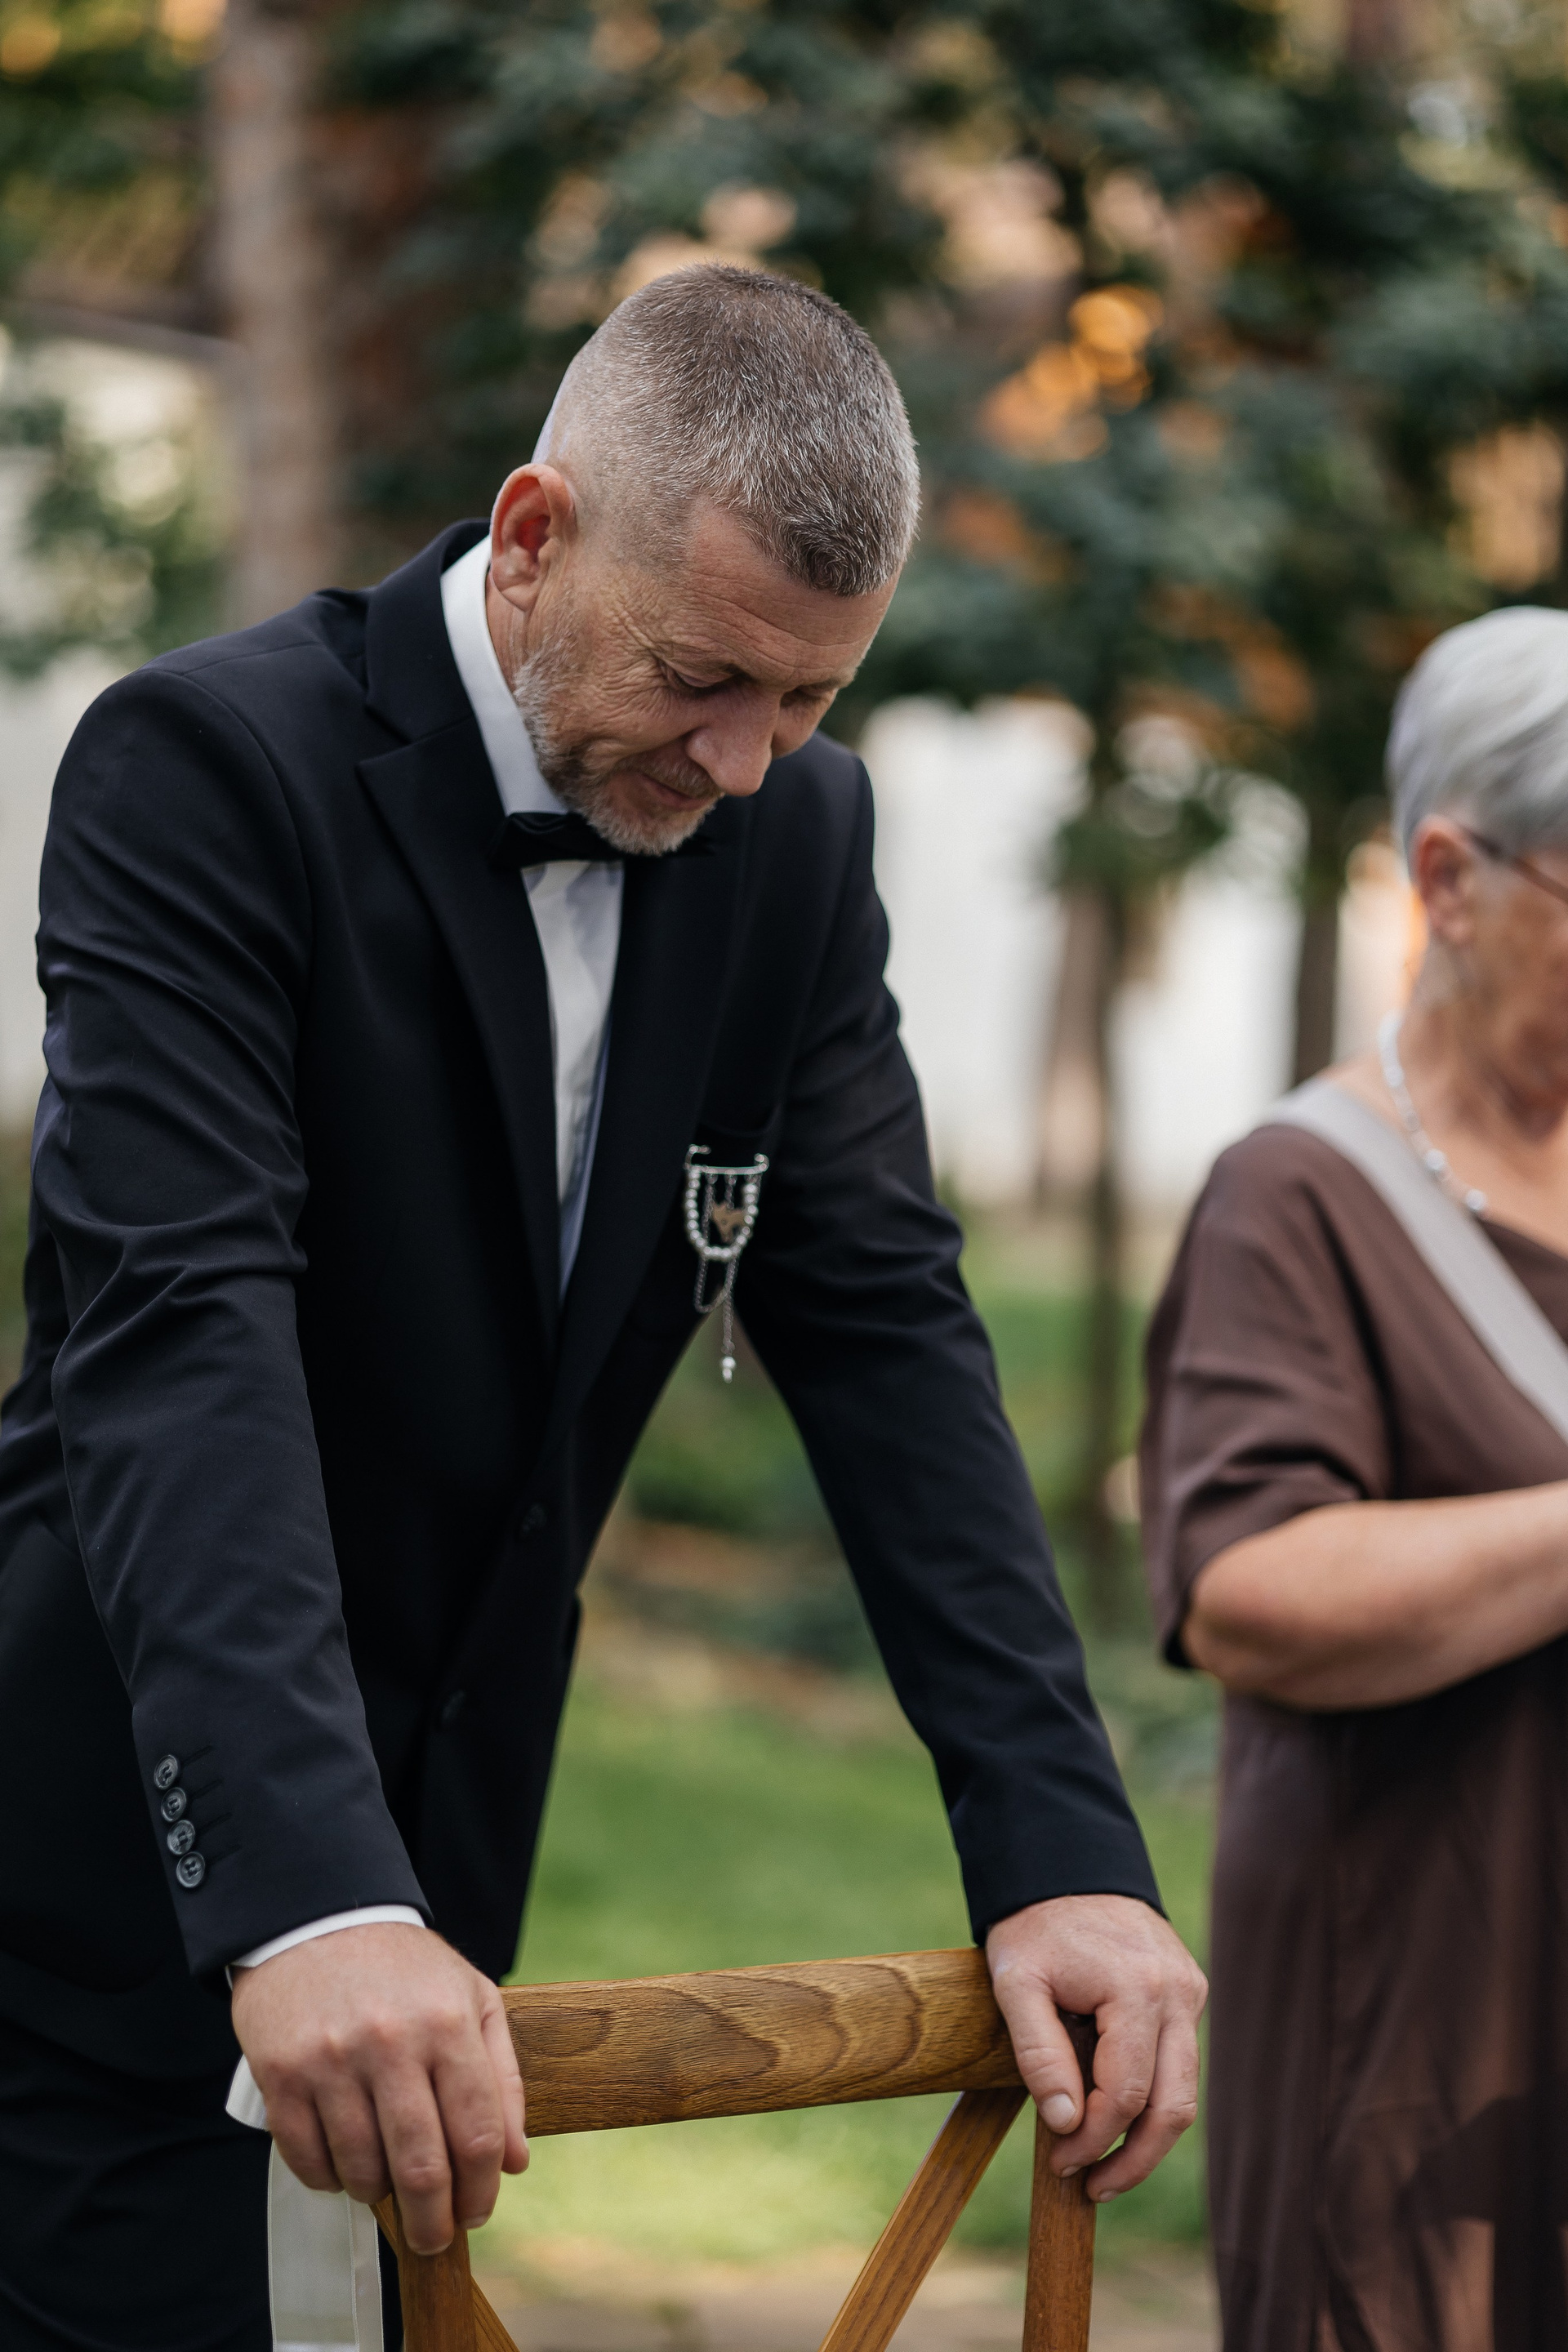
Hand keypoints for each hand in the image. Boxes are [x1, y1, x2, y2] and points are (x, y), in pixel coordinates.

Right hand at [230, 1923, 527, 2252]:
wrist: (317, 1918)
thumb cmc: (402, 1967)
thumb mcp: (471, 1997)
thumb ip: (502, 2078)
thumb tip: (515, 2162)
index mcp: (447, 2024)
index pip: (477, 2134)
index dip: (482, 2190)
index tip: (478, 2213)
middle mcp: (391, 2044)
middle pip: (423, 2167)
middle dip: (434, 2222)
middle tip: (434, 2238)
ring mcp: (331, 2061)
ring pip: (363, 2171)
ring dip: (379, 2196)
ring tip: (387, 2184)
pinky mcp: (281, 2075)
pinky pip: (308, 2160)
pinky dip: (329, 2180)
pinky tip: (344, 2166)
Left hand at [986, 1894, 1205, 2202]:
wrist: (1066, 1862)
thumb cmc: (1034, 1924)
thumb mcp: (1015, 1982)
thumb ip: (1039, 2052)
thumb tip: (1065, 2122)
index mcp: (1136, 1990)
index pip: (1124, 2095)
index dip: (1092, 2139)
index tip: (1058, 2161)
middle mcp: (1178, 1994)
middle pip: (1173, 2108)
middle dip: (1134, 2159)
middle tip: (1092, 2188)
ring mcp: (1190, 1992)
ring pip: (1184, 2091)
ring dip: (1147, 2138)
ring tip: (1103, 2168)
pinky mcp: (1188, 1992)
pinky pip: (1180, 2062)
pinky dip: (1152, 2098)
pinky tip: (1114, 2117)